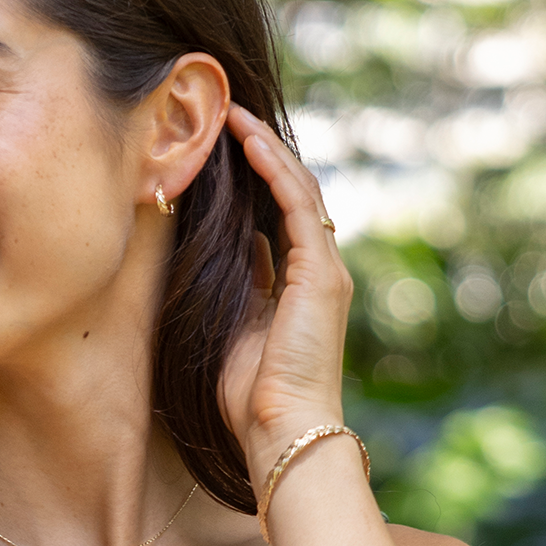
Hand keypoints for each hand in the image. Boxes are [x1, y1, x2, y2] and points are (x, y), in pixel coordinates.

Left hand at [217, 104, 354, 478]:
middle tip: (226, 114)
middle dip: (260, 151)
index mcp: (298, 284)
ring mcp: (325, 270)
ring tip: (234, 115)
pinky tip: (250, 143)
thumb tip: (222, 248)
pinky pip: (299, 207)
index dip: (253, 176)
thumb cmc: (251, 397)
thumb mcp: (234, 327)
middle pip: (292, 191)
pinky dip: (275, 171)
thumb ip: (238, 286)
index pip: (278, 213)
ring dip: (266, 148)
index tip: (220, 146)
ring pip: (298, 189)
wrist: (282, 431)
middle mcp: (318, 270)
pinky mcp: (322, 275)